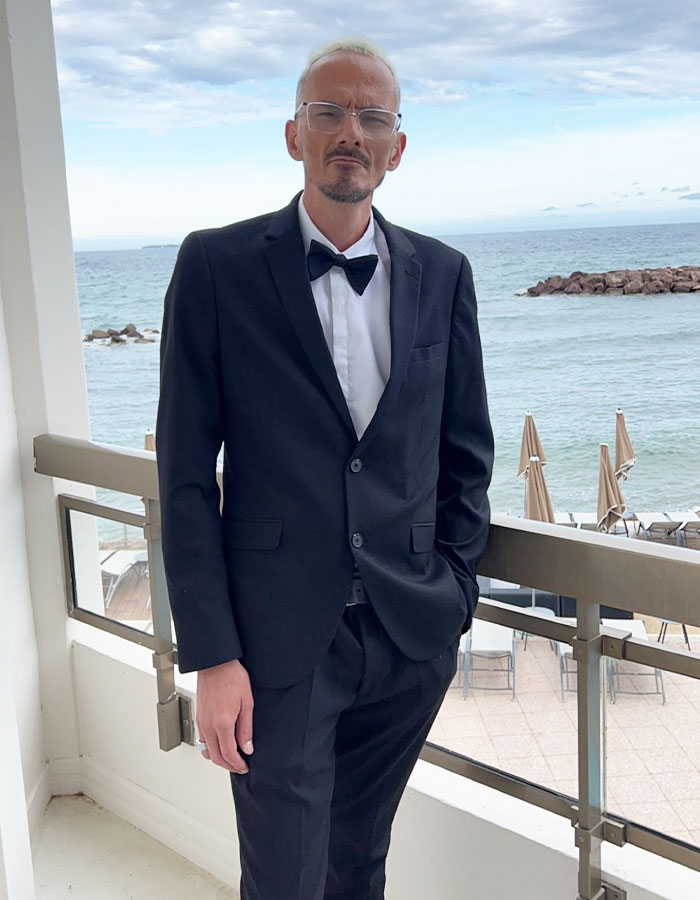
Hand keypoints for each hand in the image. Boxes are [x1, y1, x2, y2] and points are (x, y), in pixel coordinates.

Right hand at [196, 658, 253, 773]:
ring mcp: (201, 722)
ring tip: (231, 758)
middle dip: (228, 765)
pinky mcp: (198, 717)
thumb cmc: (232, 678)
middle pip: (215, 757)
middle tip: (239, 766)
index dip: (237, 764)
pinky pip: (202, 740)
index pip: (228, 754)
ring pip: (206, 751)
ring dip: (218, 759)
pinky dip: (210, 748)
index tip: (244, 766)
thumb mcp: (247, 703)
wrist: (216, 663)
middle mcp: (208, 725)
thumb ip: (246, 728)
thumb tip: (247, 747)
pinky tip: (220, 744)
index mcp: (223, 723)